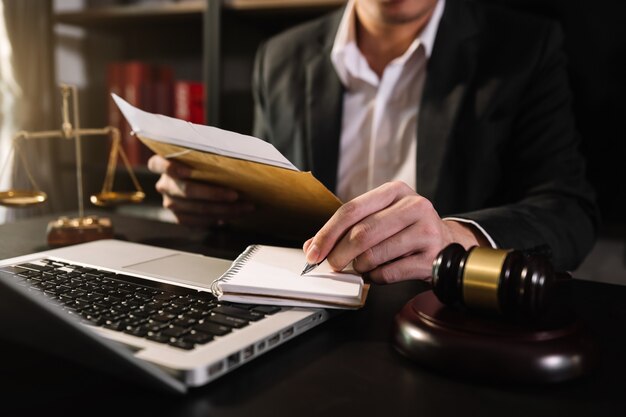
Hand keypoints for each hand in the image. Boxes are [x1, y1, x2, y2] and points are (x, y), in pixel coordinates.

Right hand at [147, 155, 253, 227]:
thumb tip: (237, 155)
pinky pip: (197, 221)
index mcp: (163, 163)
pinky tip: (232, 215)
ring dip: (223, 210)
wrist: (199, 174)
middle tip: (235, 195)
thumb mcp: (202, 150)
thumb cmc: (203, 159)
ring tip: (244, 207)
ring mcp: (170, 202)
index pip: (158, 164)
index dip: (171, 168)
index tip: (187, 172)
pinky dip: (217, 219)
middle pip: (187, 191)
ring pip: (196, 209)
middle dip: (214, 194)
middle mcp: (164, 184)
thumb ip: (208, 151)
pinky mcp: (179, 216)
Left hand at [303, 181, 487, 282]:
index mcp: (395, 191)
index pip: (351, 210)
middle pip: (362, 233)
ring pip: (374, 254)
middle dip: (339, 254)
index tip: (314, 252)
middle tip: (332, 265)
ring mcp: (426, 231)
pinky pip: (390, 273)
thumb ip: (347, 229)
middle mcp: (413, 206)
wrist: (447, 243)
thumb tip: (313, 246)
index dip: (328, 233)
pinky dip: (376, 277)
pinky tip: (377, 273)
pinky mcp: (432, 256)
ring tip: (360, 267)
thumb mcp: (380, 218)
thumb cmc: (407, 230)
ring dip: (359, 267)